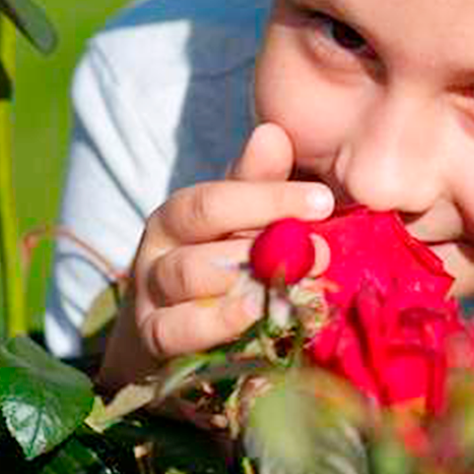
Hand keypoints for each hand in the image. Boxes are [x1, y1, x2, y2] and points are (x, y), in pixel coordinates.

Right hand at [99, 123, 332, 391]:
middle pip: (202, 240)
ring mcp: (151, 299)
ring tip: (289, 285)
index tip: (323, 201)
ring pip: (188, 280)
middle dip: (264, 245)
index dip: (269, 198)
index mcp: (178, 216)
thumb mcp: (240, 221)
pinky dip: (218, 325)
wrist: (179, 337)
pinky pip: (177, 332)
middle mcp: (157, 254)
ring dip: (244, 281)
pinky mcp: (153, 342)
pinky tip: (256, 317)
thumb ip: (259, 183)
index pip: (215, 200)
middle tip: (319, 253)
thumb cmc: (222, 264)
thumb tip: (273, 132)